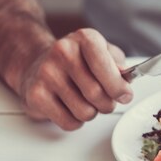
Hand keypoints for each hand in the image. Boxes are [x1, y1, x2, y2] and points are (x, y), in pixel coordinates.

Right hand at [18, 28, 132, 129]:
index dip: (118, 86)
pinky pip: (69, 123)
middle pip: (97, 94)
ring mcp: (47, 73)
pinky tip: (70, 108)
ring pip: (85, 112)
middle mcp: (63, 52)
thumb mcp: (102, 52)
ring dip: (91, 113)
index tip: (125, 95)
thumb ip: (118, 64)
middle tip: (105, 100)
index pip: (105, 66)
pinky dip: (75, 121)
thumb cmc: (77, 61)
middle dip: (108, 103)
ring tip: (85, 101)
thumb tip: (125, 80)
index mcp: (84, 38)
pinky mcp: (36, 95)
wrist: (37, 64)